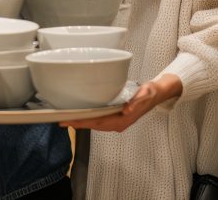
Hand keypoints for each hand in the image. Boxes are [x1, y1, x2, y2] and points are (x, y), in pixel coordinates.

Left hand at [60, 74, 182, 131]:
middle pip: (93, 125)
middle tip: (60, 120)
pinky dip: (88, 118)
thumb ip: (136, 102)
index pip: (97, 122)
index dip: (81, 122)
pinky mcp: (116, 117)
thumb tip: (127, 111)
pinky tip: (81, 114)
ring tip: (67, 118)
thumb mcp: (144, 94)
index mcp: (122, 120)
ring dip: (81, 121)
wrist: (157, 94)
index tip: (68, 121)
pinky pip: (99, 119)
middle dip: (77, 123)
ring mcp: (116, 121)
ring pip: (95, 123)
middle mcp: (117, 123)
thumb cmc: (149, 93)